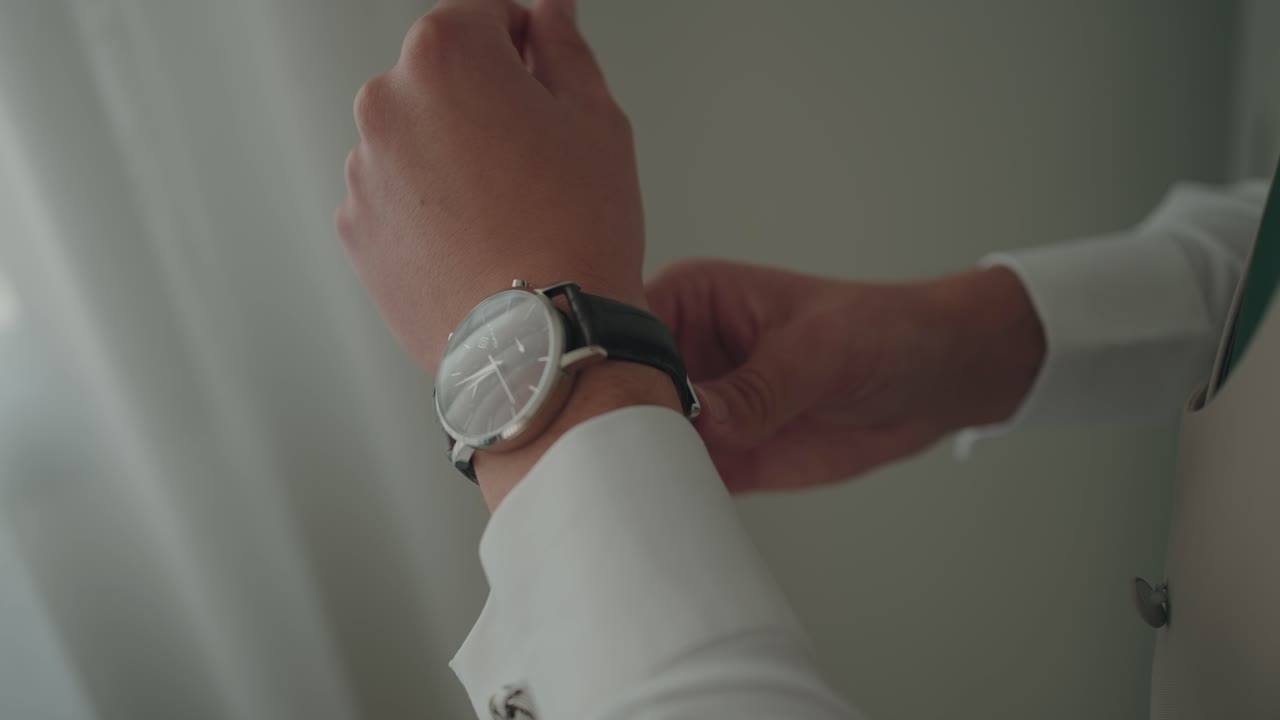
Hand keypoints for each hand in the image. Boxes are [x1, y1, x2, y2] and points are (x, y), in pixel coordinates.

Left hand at [337, 0, 645, 372]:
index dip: (522, 39)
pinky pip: (396, 200)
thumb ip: (563, 47)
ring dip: (451, 157)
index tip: (539, 66)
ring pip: (415, 142)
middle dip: (483, 101)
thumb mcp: (596, 120)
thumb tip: (548, 15)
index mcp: (445, 55)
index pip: (483, 14)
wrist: (541, 342)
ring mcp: (364, 171)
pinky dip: (428, 210)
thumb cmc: (576, 234)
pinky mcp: (356, 231)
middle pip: (440, 79)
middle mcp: (387, 104)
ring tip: (508, 212)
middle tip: (535, 158)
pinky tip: (476, 240)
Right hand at [645, 260, 1045, 492]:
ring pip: (647, 440)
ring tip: (633, 494)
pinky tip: (668, 511)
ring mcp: (703, 407)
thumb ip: (759, 388)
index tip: (604, 403)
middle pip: (624, 391)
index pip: (626, 329)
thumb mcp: (818, 352)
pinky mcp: (726, 454)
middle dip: (614, 424)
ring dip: (640, 468)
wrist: (933, 381)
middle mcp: (686, 351)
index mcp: (693, 299)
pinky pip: (685, 478)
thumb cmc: (879, 332)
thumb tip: (705, 419)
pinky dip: (675, 496)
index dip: (608, 363)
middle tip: (609, 460)